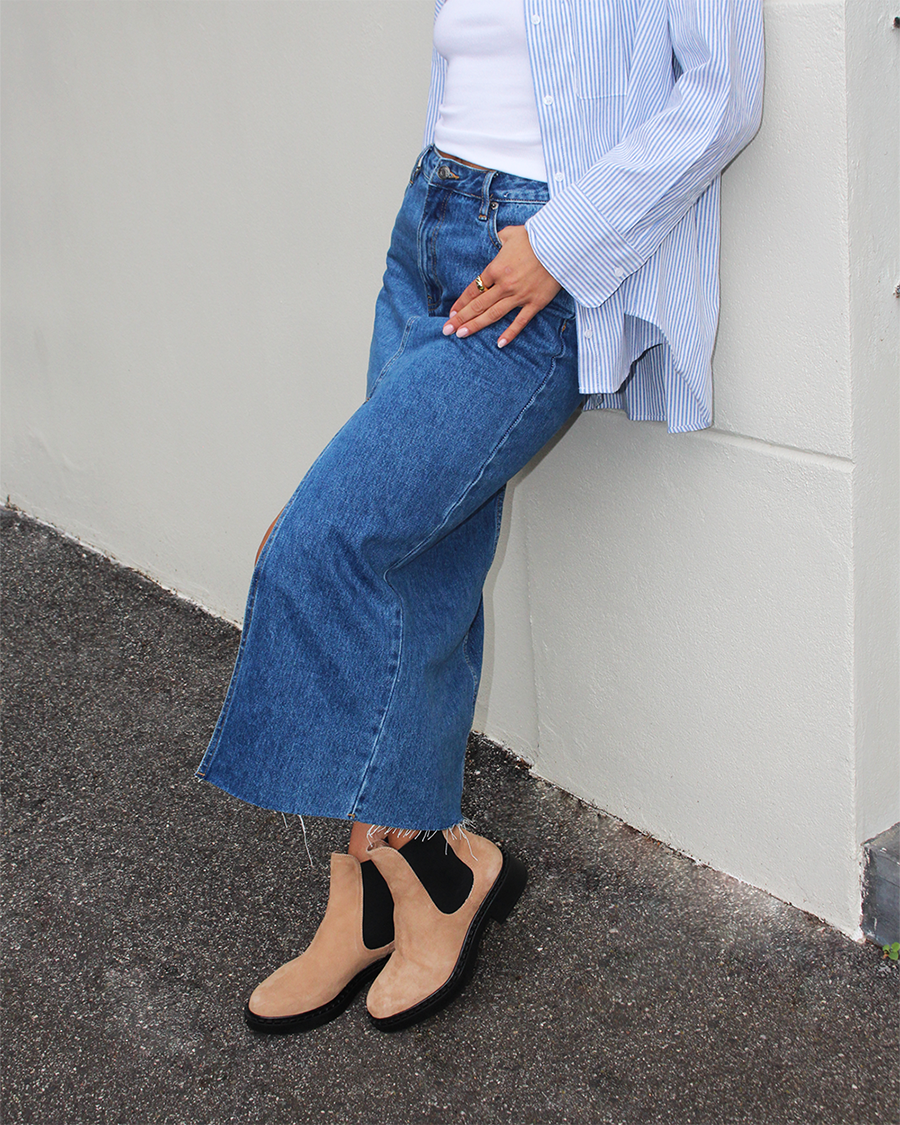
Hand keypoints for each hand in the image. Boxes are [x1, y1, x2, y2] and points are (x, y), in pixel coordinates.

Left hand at [442, 226, 561, 347]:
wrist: (560, 245)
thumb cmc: (535, 237)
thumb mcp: (511, 234)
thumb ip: (501, 239)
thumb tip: (499, 239)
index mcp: (496, 269)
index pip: (473, 289)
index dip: (461, 302)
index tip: (451, 312)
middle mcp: (504, 285)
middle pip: (478, 305)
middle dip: (460, 318)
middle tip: (446, 330)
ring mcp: (519, 296)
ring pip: (493, 315)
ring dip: (476, 326)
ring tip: (461, 335)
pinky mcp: (535, 303)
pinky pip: (520, 322)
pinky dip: (510, 333)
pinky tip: (499, 344)